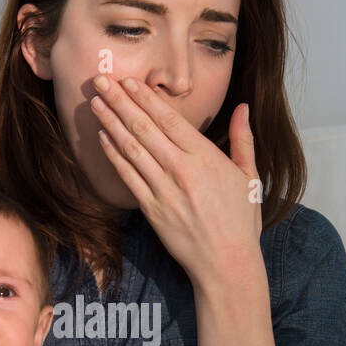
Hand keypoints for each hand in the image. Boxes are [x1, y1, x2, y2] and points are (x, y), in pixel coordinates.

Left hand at [90, 73, 262, 288]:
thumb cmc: (240, 222)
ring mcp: (163, 190)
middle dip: (120, 102)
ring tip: (96, 103)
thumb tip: (244, 107)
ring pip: (131, 149)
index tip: (129, 81)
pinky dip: (114, 156)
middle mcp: (181, 170)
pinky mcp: (151, 210)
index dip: (145, 98)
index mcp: (205, 158)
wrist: (226, 264)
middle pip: (144, 128)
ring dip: (110, 123)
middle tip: (101, 81)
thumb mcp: (250, 177)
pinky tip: (102, 139)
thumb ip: (243, 140)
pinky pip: (128, 177)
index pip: (169, 120)